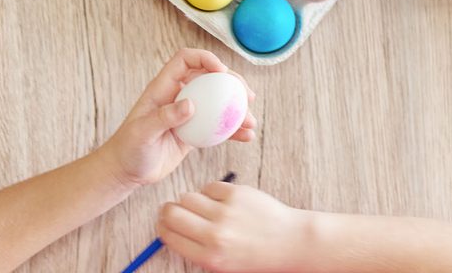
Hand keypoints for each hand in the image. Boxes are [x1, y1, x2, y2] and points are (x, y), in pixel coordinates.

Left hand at [96, 49, 255, 190]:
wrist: (127, 171)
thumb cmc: (129, 149)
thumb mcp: (142, 133)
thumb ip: (164, 117)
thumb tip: (190, 105)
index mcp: (163, 87)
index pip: (185, 60)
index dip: (205, 58)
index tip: (222, 72)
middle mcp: (178, 95)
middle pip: (209, 78)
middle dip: (231, 82)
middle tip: (247, 96)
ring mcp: (188, 114)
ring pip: (218, 102)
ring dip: (237, 108)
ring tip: (251, 122)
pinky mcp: (194, 132)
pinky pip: (218, 126)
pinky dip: (233, 130)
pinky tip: (247, 137)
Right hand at [157, 180, 308, 271]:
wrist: (289, 243)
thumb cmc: (256, 255)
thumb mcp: (223, 263)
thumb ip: (197, 250)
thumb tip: (169, 230)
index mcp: (210, 257)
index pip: (169, 236)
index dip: (162, 226)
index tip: (163, 222)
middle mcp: (216, 235)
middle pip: (173, 212)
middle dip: (169, 210)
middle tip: (173, 210)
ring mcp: (226, 212)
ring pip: (188, 196)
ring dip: (190, 201)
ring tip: (202, 207)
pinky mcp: (236, 193)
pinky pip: (209, 187)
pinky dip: (210, 193)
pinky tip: (220, 201)